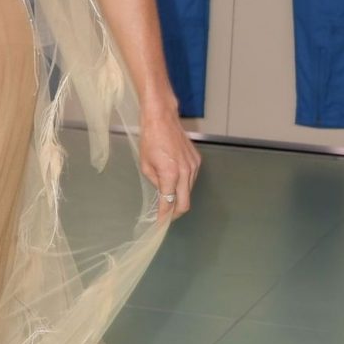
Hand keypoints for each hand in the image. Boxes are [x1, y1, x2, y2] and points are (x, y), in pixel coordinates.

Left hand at [138, 103, 200, 222]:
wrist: (162, 119)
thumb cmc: (150, 139)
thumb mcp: (146, 164)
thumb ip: (155, 182)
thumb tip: (162, 192)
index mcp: (170, 174)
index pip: (169, 203)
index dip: (164, 216)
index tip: (160, 224)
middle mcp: (186, 172)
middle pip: (185, 203)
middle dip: (175, 213)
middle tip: (166, 217)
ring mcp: (194, 166)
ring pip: (189, 191)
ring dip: (179, 198)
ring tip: (167, 198)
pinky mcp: (197, 161)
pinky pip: (191, 179)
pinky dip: (183, 185)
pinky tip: (174, 182)